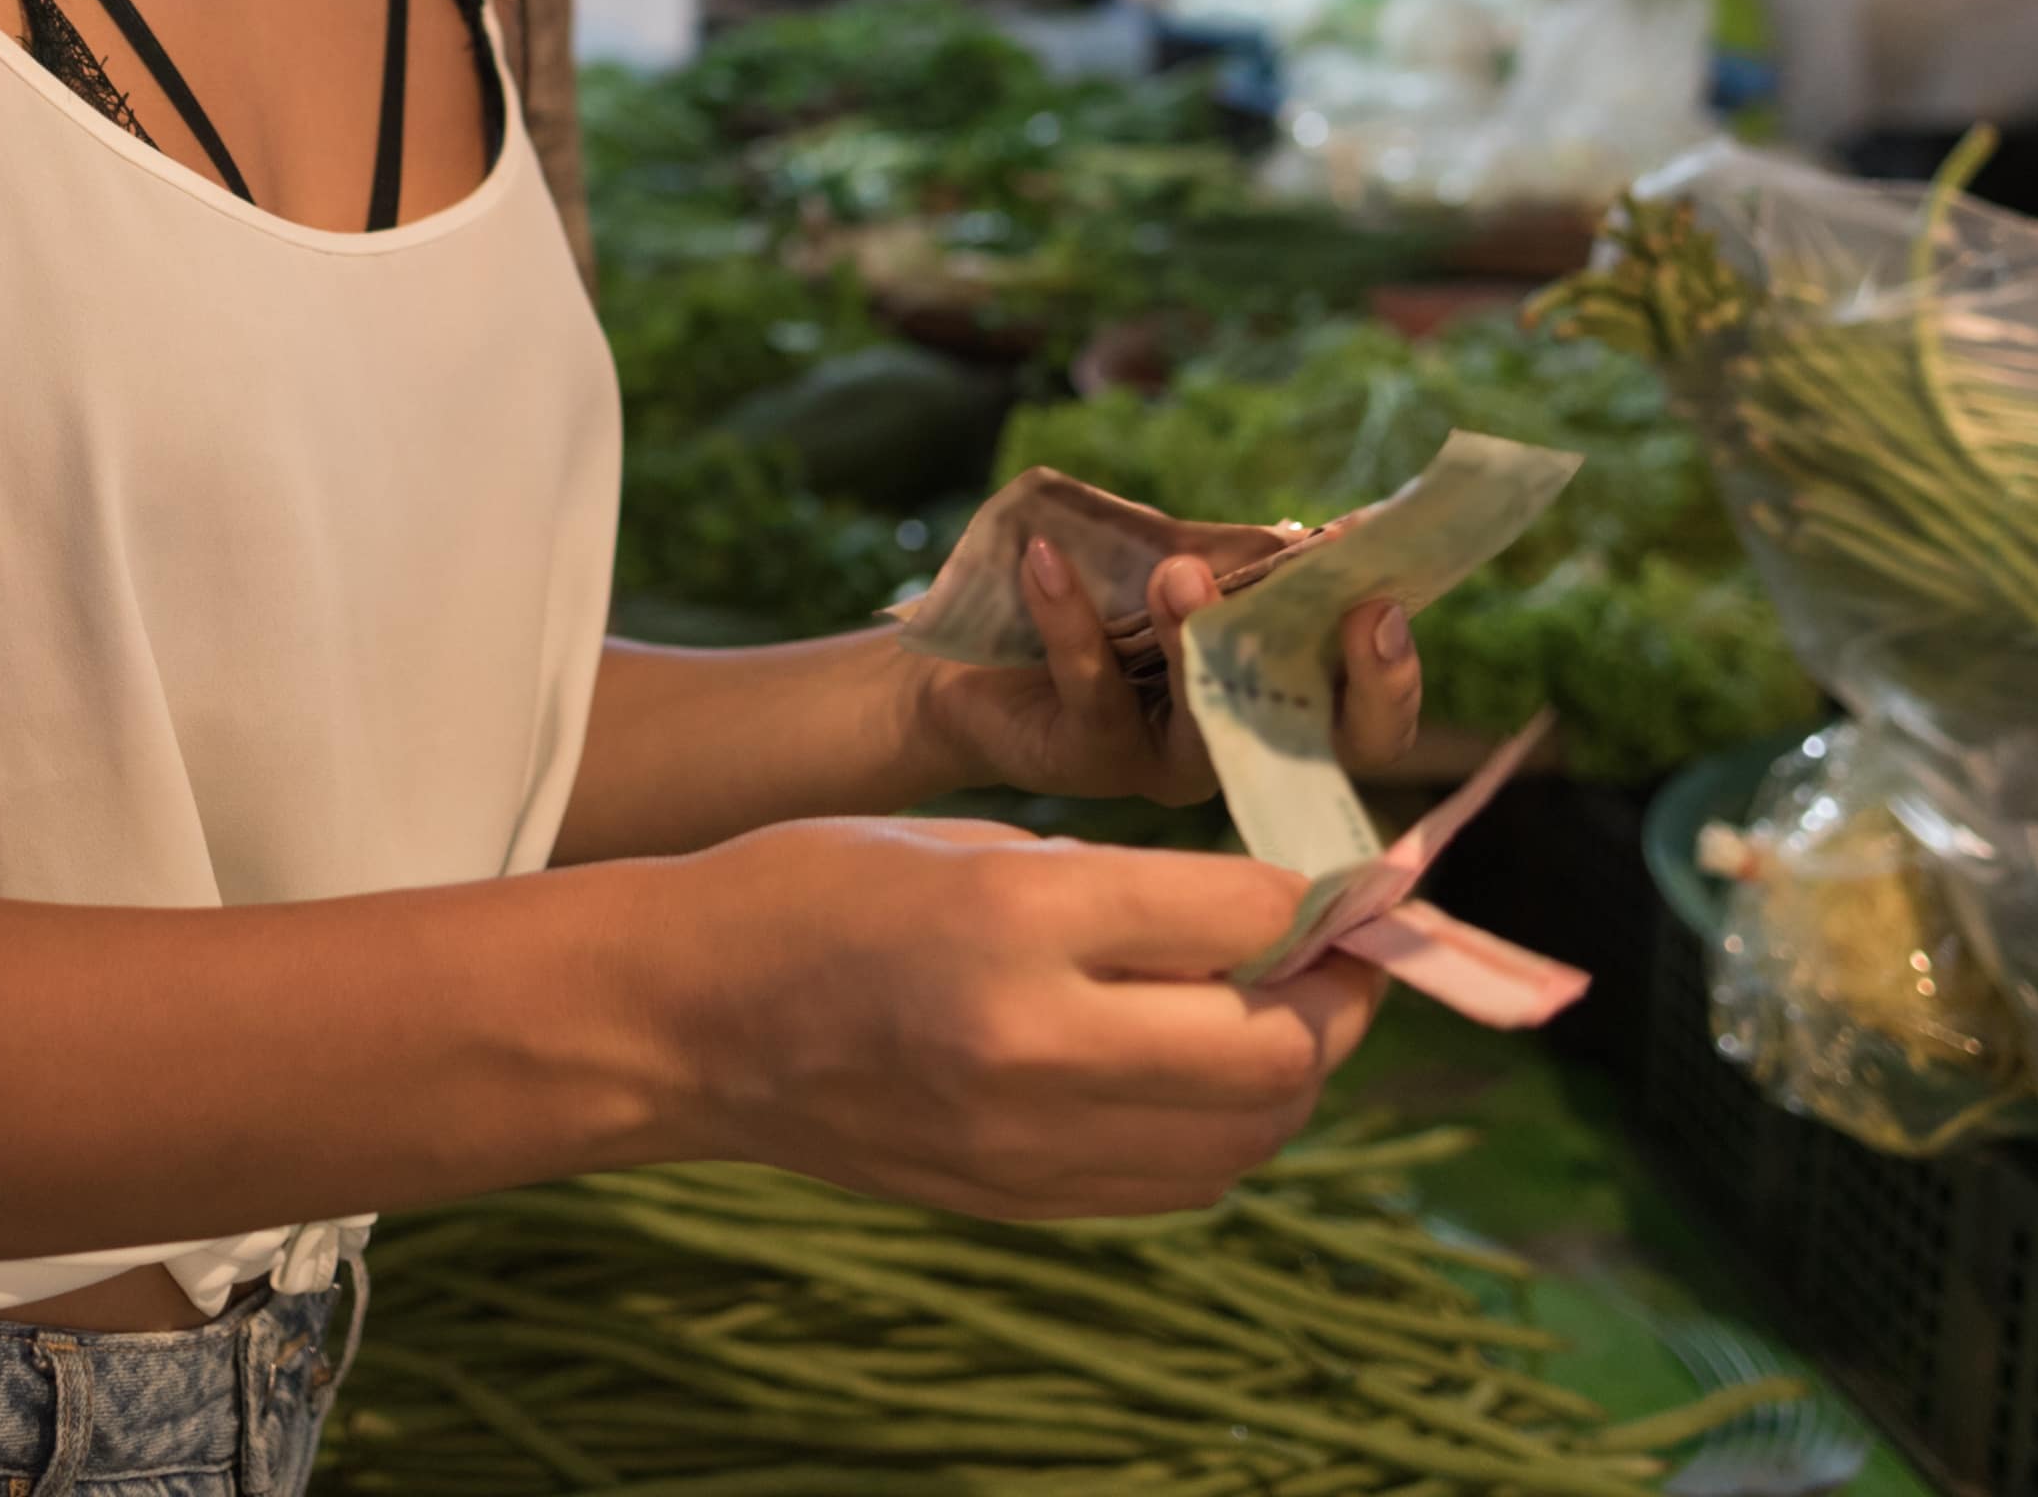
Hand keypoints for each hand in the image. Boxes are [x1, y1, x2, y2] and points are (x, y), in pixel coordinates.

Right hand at [665, 817, 1379, 1216]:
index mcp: (1017, 918)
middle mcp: (1034, 1041)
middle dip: (1339, 998)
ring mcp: (1026, 1141)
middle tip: (1343, 955)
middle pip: (1273, 1049)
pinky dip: (1222, 1129)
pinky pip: (1178, 1181)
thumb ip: (1121, 886)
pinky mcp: (1018, 1200)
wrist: (685, 1018)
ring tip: (1277, 1012)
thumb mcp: (973, 837)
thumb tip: (1267, 918)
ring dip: (1290, 1073)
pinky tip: (1199, 1072)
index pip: (1244, 918)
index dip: (1324, 898)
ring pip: (1245, 1134)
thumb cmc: (814, 888)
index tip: (1352, 881)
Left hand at [913, 533, 1426, 802]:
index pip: (1366, 721)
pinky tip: (1047, 558)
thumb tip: (1324, 534)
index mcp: (1278, 702)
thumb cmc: (1094, 608)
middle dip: (1342, 677)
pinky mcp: (1092, 758)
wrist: (972, 663)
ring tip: (1176, 570)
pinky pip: (1091, 687)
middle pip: (1318, 738)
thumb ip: (1242, 562)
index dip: (1391, 679)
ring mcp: (1169, 763)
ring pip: (1202, 712)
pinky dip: (1070, 616)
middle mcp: (1239, 747)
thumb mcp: (1173, 568)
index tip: (1386, 605)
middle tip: (1350, 605)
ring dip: (1192, 634)